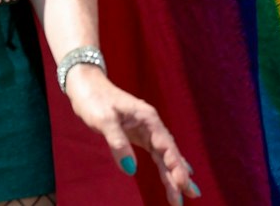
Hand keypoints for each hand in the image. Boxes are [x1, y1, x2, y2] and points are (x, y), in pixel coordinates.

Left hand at [64, 66, 198, 204]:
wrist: (86, 85)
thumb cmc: (94, 98)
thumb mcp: (103, 119)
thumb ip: (117, 142)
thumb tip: (130, 169)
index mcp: (147, 118)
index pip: (166, 145)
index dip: (175, 165)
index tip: (182, 183)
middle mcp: (151, 125)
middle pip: (170, 152)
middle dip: (180, 174)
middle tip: (192, 195)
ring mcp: (146, 130)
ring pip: (164, 156)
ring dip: (173, 175)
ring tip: (184, 195)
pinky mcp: (138, 136)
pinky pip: (156, 154)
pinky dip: (164, 167)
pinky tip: (173, 178)